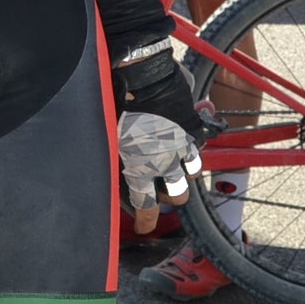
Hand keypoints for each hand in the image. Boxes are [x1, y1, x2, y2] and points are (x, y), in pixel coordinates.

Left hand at [118, 109, 202, 234]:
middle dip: (170, 197)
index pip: (146, 207)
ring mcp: (181, 146)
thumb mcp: (106, 137)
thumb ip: (112, 155)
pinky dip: (191, 147)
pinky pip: (198, 146)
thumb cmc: (114, 104)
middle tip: (162, 191)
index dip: (146, 221)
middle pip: (177, 196)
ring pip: (192, 174)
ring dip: (184, 173)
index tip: (144, 227)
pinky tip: (183, 142)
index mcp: (139, 169)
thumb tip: (108, 159)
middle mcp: (164, 163)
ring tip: (175, 167)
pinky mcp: (191, 128)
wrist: (141, 77)